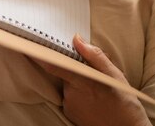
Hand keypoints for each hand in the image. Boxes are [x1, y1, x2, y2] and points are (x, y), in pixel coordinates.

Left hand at [36, 35, 150, 125]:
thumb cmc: (124, 103)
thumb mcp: (114, 75)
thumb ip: (94, 56)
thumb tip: (77, 39)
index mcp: (82, 80)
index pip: (54, 65)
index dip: (41, 55)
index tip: (29, 45)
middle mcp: (71, 93)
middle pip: (64, 73)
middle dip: (74, 69)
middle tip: (92, 75)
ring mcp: (69, 105)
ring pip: (68, 86)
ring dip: (77, 84)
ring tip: (96, 92)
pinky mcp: (69, 114)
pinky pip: (69, 98)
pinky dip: (78, 96)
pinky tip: (93, 101)